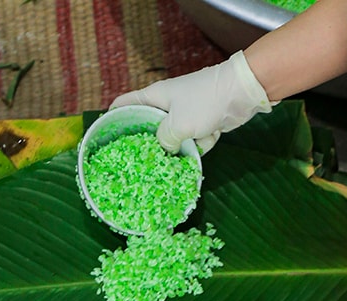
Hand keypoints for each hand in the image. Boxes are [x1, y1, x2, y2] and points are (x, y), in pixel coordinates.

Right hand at [109, 51, 271, 153]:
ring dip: (181, 148)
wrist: (240, 93)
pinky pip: (193, 142)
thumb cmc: (204, 101)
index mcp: (154, 97)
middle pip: (148, 127)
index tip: (106, 137)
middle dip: (149, 145)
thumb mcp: (177, 124)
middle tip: (142, 162)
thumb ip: (163, 140)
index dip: (113, 117)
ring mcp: (184, 115)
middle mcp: (166, 106)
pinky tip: (210, 138)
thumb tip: (163, 150)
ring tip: (182, 155)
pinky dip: (202, 144)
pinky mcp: (200, 124)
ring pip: (173, 139)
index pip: (125, 103)